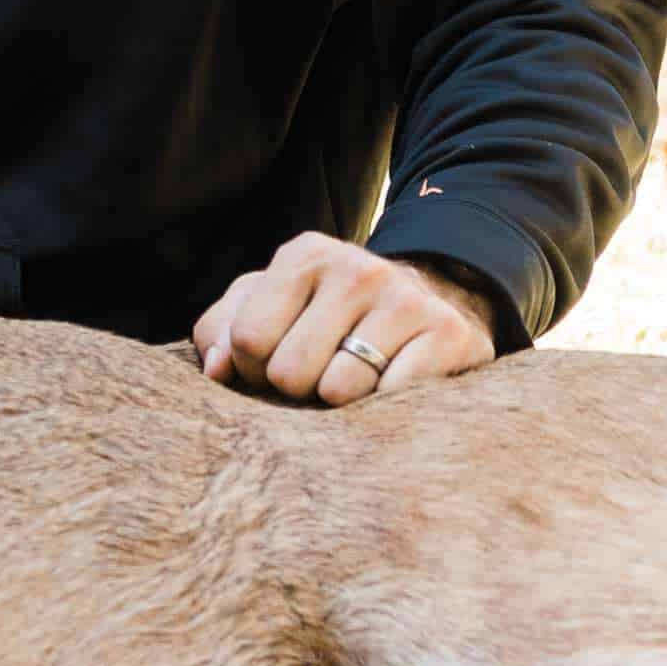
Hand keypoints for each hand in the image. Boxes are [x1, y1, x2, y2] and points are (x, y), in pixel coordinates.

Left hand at [193, 235, 497, 406]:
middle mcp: (356, 268)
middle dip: (298, 390)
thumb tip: (218, 369)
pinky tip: (392, 388)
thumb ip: (224, 330)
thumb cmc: (330, 316)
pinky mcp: (448, 334)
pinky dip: (385, 408)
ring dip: (342, 405)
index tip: (278, 363)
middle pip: (290, 371)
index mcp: (304, 256)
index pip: (248, 339)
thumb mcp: (272, 306)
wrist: (432, 302)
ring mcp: (405, 298)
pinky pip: (392, 398)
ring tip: (357, 381)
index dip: (254, 370)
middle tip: (321, 376)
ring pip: (339, 390)